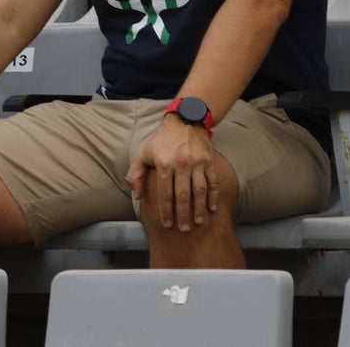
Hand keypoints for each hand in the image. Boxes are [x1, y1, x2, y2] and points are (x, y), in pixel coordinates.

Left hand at [125, 116, 218, 231]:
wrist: (184, 121)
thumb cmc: (161, 141)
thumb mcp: (143, 153)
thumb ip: (136, 174)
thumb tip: (137, 195)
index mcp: (164, 163)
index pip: (165, 192)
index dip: (165, 210)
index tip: (167, 224)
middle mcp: (181, 163)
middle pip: (182, 194)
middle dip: (183, 214)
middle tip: (184, 229)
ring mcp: (197, 163)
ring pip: (199, 190)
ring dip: (200, 208)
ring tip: (199, 222)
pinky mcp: (209, 161)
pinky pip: (213, 182)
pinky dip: (214, 196)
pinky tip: (213, 209)